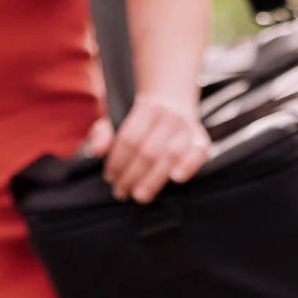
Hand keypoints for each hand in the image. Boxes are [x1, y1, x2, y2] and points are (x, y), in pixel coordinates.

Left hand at [83, 96, 208, 203]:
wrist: (171, 102)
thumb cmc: (139, 119)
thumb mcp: (116, 118)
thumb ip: (101, 134)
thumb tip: (96, 152)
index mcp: (147, 107)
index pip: (129, 139)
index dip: (117, 161)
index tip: (109, 177)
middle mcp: (170, 116)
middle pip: (149, 151)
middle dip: (132, 176)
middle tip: (121, 193)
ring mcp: (188, 128)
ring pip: (171, 156)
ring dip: (153, 179)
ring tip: (139, 195)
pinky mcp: (202, 139)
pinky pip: (199, 154)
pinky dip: (189, 166)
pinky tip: (175, 179)